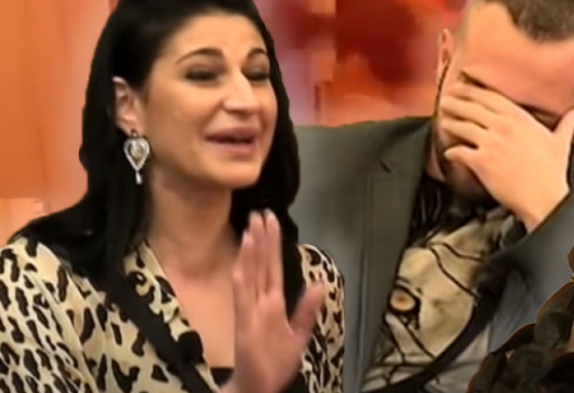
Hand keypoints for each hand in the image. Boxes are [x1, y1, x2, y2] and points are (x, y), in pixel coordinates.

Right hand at [227, 211, 323, 392]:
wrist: (260, 388)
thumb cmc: (274, 363)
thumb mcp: (298, 334)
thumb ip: (307, 309)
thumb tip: (319, 283)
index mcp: (274, 303)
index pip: (273, 267)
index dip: (273, 244)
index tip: (271, 221)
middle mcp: (261, 303)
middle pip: (261, 265)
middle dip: (261, 240)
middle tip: (259, 213)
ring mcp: (251, 313)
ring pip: (250, 277)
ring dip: (250, 254)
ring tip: (250, 230)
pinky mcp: (245, 326)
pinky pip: (242, 302)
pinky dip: (241, 285)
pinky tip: (239, 268)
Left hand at [440, 83, 573, 229]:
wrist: (544, 198)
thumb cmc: (552, 173)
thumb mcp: (561, 142)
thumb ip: (567, 122)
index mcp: (520, 118)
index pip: (490, 97)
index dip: (472, 90)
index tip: (461, 86)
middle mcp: (504, 126)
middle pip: (472, 107)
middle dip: (456, 101)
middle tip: (445, 98)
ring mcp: (491, 143)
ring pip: (462, 126)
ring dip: (450, 122)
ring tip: (443, 121)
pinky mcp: (482, 162)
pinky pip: (459, 152)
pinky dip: (452, 152)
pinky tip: (448, 153)